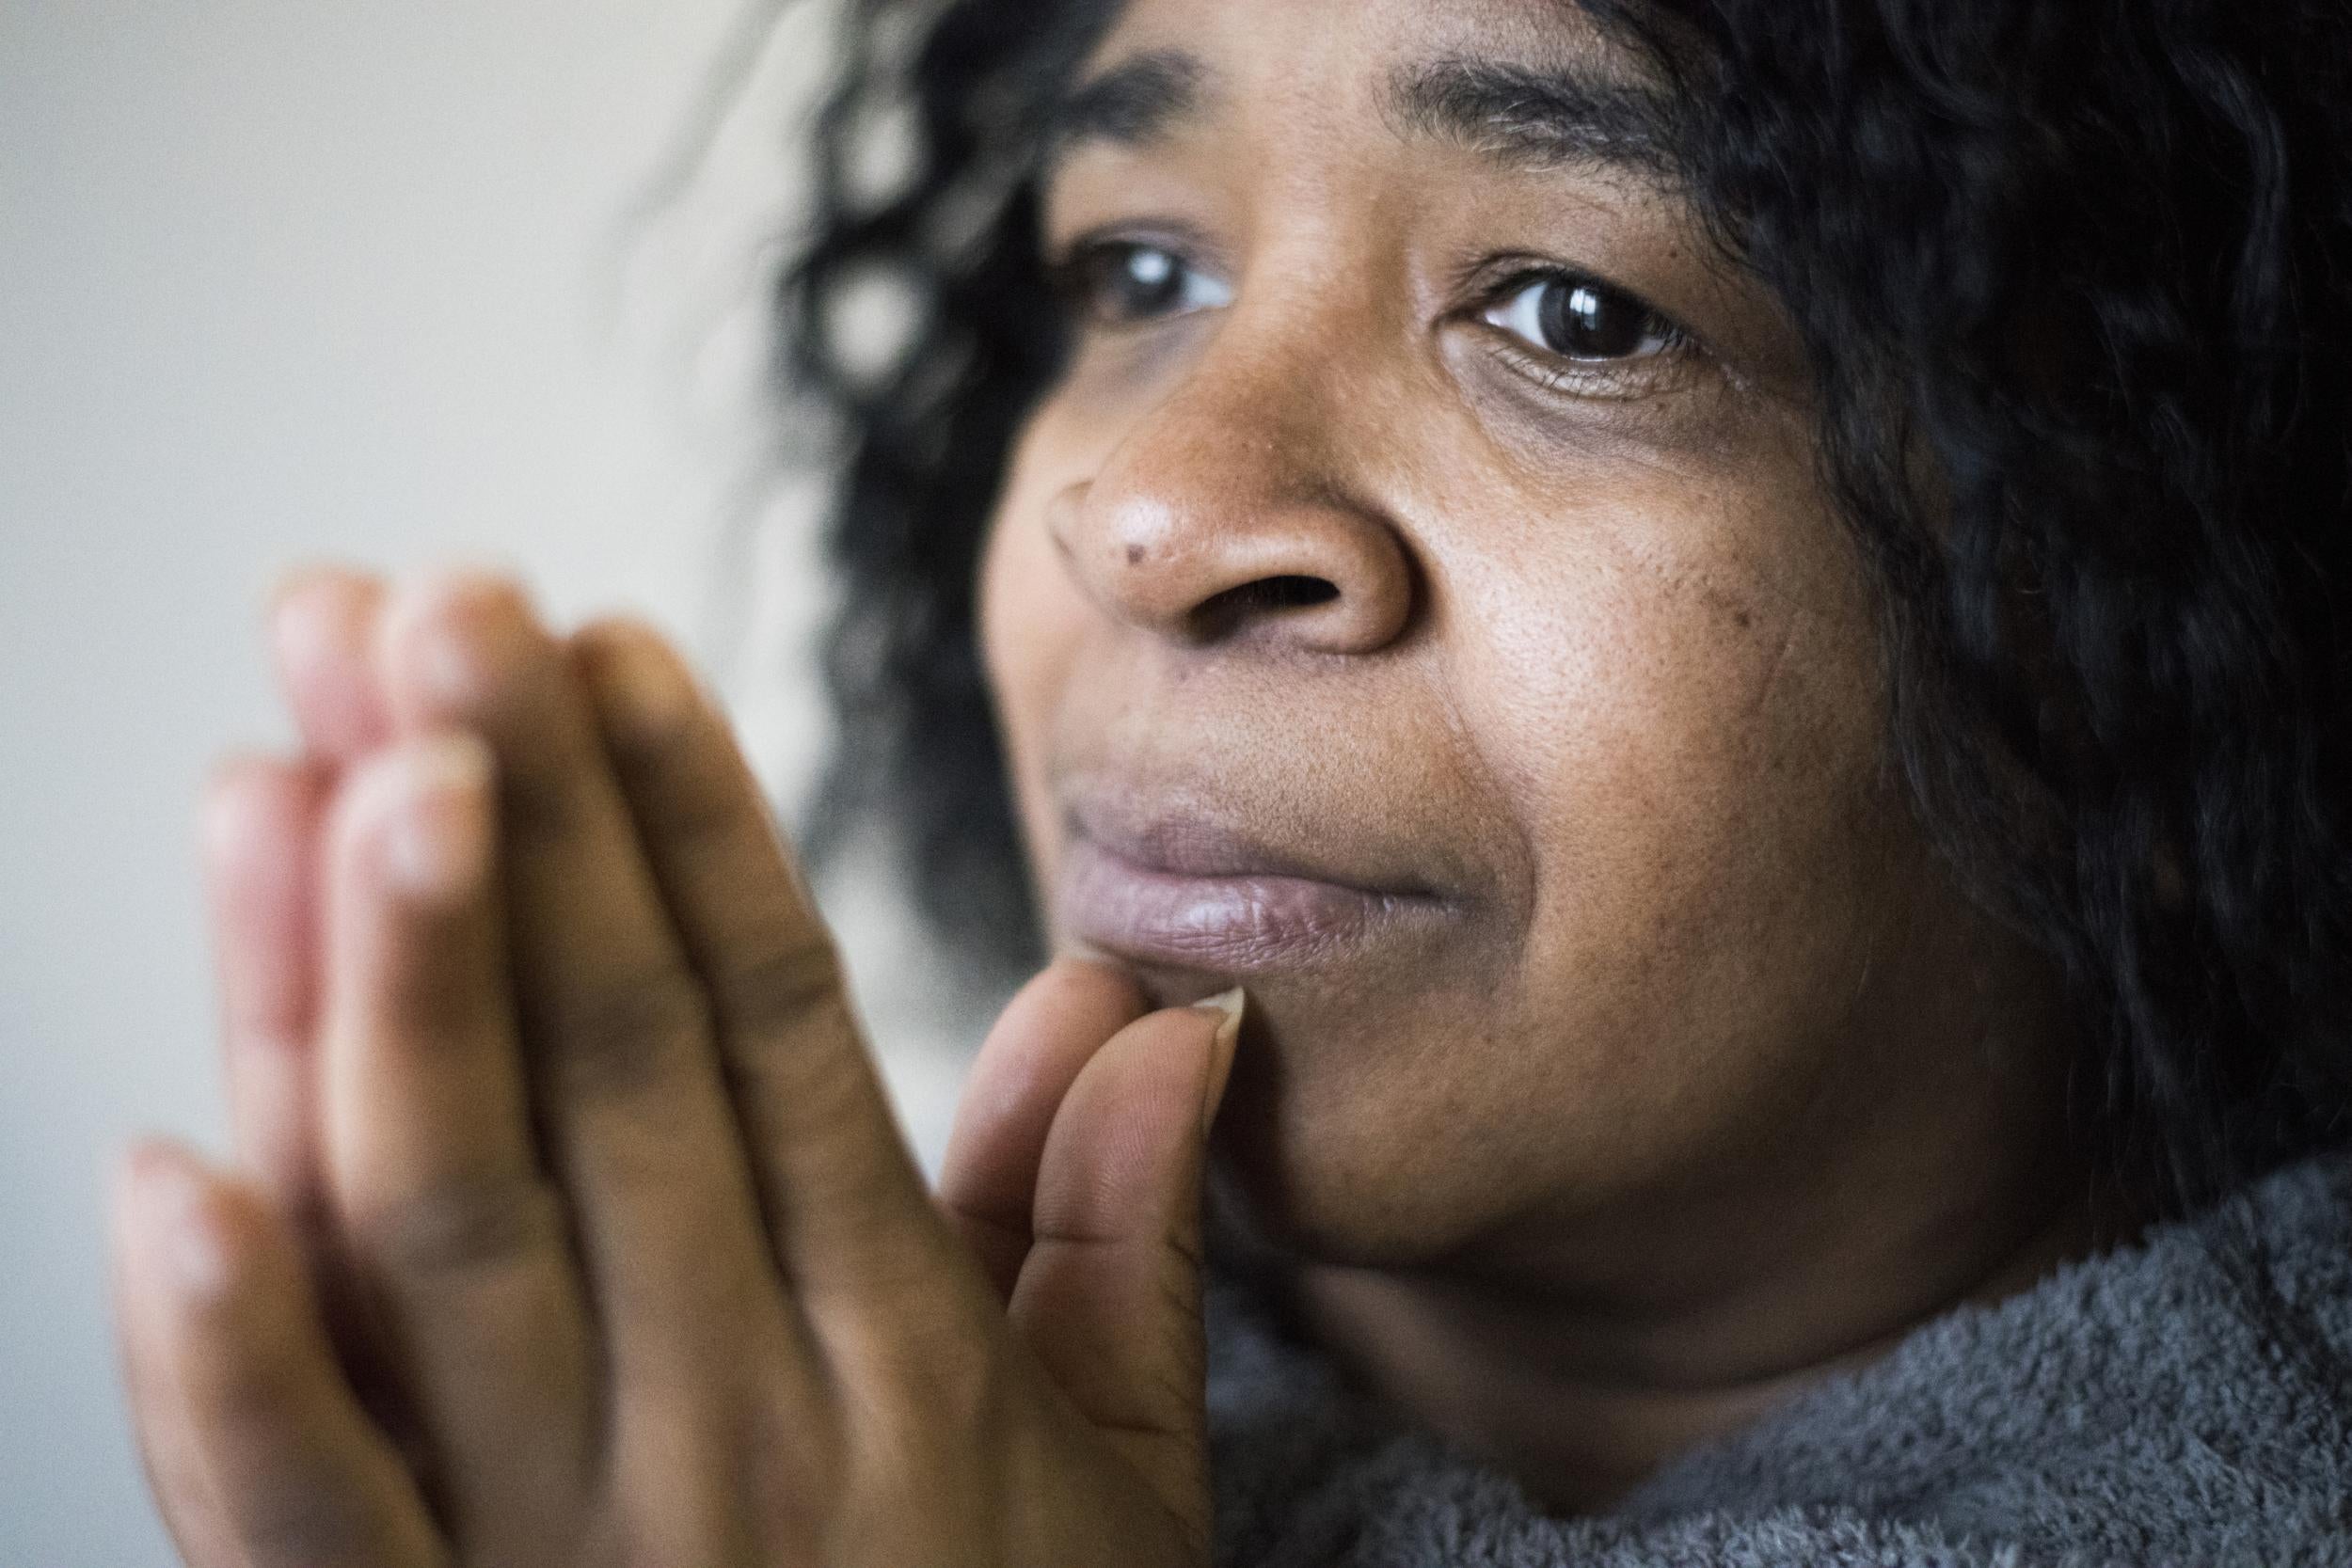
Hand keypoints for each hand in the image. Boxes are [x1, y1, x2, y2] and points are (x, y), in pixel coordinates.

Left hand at [109, 569, 1245, 1567]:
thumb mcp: (1119, 1510)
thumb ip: (1116, 1257)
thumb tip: (1152, 1010)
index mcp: (898, 1370)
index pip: (776, 1035)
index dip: (694, 830)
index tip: (611, 646)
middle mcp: (732, 1435)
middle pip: (603, 1075)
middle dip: (515, 815)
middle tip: (426, 600)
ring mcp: (568, 1560)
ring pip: (444, 1227)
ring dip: (371, 979)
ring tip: (310, 751)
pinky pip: (304, 1519)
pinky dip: (221, 1363)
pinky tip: (162, 1162)